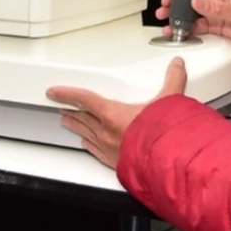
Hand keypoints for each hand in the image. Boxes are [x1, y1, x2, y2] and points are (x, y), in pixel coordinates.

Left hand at [46, 57, 186, 167]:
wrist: (166, 164)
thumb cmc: (163, 136)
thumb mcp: (169, 101)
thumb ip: (173, 80)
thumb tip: (177, 66)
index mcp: (113, 114)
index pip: (83, 99)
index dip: (66, 93)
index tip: (54, 91)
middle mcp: (106, 132)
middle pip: (82, 117)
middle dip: (71, 110)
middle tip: (62, 106)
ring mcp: (109, 148)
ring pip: (85, 134)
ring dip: (76, 127)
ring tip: (68, 122)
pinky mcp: (114, 162)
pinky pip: (95, 151)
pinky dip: (89, 145)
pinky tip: (86, 144)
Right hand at [155, 0, 230, 60]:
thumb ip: (216, 8)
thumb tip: (195, 1)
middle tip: (168, 1)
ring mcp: (217, 9)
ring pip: (192, 6)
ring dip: (179, 11)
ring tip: (167, 16)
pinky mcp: (216, 24)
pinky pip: (197, 23)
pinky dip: (186, 27)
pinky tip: (178, 29)